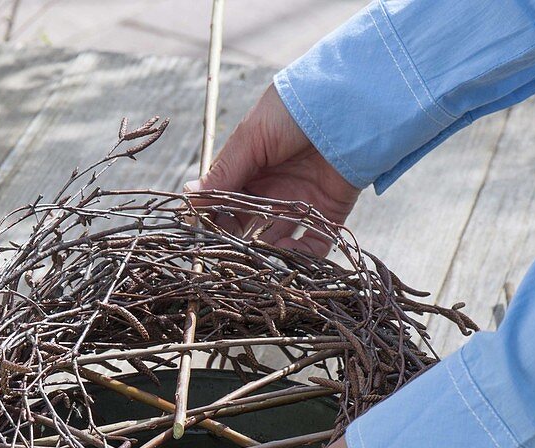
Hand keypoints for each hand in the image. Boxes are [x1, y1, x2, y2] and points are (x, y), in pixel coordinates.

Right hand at [185, 84, 361, 255]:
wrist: (346, 103)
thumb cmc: (292, 112)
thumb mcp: (250, 139)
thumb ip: (222, 173)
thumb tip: (187, 197)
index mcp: (249, 170)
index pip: (223, 204)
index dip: (213, 218)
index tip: (203, 232)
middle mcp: (272, 190)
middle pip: (247, 226)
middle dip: (236, 240)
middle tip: (229, 250)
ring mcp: (300, 204)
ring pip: (276, 240)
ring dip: (266, 252)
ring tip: (257, 257)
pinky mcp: (328, 214)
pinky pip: (312, 245)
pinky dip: (301, 256)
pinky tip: (288, 255)